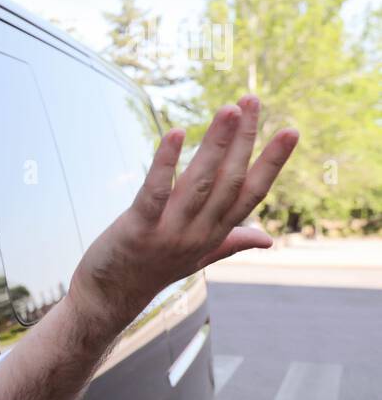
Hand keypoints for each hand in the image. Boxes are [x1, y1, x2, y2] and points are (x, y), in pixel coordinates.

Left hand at [69, 95, 298, 326]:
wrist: (108, 298)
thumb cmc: (152, 270)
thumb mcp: (197, 256)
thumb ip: (231, 241)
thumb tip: (268, 239)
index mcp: (214, 234)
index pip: (251, 193)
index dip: (272, 162)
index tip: (291, 130)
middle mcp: (198, 233)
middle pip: (229, 180)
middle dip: (243, 139)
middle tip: (251, 101)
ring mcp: (169, 232)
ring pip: (200, 182)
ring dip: (216, 143)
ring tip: (229, 109)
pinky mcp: (137, 229)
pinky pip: (155, 192)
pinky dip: (166, 162)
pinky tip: (175, 133)